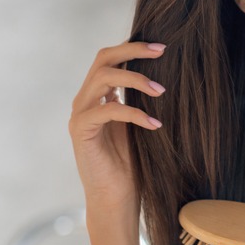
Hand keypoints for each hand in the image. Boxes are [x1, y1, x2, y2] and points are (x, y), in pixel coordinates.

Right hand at [68, 42, 165, 210]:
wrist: (116, 197)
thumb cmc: (132, 162)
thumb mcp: (139, 122)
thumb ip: (140, 98)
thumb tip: (164, 73)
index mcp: (98, 95)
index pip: (110, 58)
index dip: (134, 48)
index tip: (162, 47)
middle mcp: (85, 100)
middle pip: (103, 59)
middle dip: (133, 51)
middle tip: (161, 51)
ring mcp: (80, 114)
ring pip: (103, 78)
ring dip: (136, 79)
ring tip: (161, 91)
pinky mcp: (81, 131)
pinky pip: (108, 110)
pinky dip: (134, 113)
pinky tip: (155, 124)